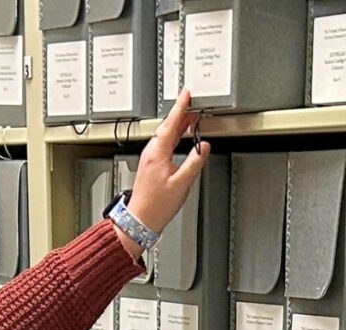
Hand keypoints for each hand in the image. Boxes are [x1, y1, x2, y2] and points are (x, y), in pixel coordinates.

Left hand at [119, 90, 210, 250]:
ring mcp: (149, 157)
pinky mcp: (151, 163)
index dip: (180, 107)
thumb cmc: (157, 205)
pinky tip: (181, 136)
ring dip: (178, 125)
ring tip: (191, 118)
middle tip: (193, 103)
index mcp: (157, 153)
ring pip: (165, 134)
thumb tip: (204, 147)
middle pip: (168, 126)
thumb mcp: (181, 184)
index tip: (186, 94)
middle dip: (181, 113)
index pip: (171, 123)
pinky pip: (164, 142)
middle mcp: (151, 152)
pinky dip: (174, 135)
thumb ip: (194, 162)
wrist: (141, 218)